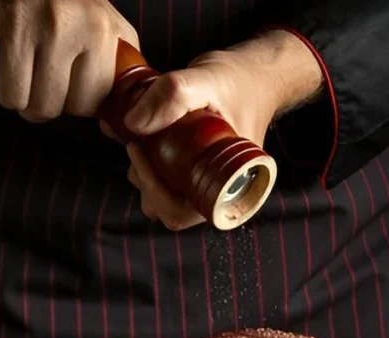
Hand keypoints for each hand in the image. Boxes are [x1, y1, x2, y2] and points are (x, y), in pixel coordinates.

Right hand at [0, 0, 138, 121]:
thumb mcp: (108, 21)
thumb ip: (122, 64)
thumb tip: (117, 116)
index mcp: (97, 32)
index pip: (84, 105)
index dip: (73, 104)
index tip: (67, 90)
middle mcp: (60, 28)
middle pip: (44, 107)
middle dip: (39, 103)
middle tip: (38, 83)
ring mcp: (17, 25)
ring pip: (11, 98)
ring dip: (11, 92)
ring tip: (18, 70)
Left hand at [114, 30, 323, 230]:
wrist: (256, 74)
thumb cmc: (240, 81)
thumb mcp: (207, 80)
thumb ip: (173, 95)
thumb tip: (132, 124)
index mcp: (230, 186)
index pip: (181, 212)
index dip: (154, 191)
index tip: (138, 150)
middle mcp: (219, 191)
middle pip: (167, 210)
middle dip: (144, 181)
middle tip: (136, 144)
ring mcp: (206, 182)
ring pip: (163, 200)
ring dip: (143, 176)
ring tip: (139, 140)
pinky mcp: (194, 170)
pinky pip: (166, 183)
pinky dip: (146, 165)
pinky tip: (139, 138)